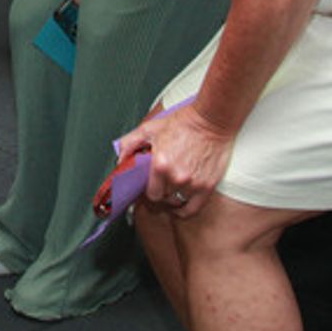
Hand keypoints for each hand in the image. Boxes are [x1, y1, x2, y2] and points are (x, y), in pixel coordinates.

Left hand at [116, 100, 235, 218]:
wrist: (211, 120)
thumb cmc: (183, 122)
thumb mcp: (150, 128)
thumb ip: (129, 143)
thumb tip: (119, 160)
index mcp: (160, 164)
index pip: (149, 192)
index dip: (149, 189)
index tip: (150, 185)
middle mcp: (176, 177)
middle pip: (162, 197)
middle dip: (161, 190)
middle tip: (162, 183)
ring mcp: (192, 183)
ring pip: (176, 202)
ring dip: (172, 197)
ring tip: (172, 188)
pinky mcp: (207, 186)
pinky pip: (192, 209)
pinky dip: (184, 210)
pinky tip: (180, 206)